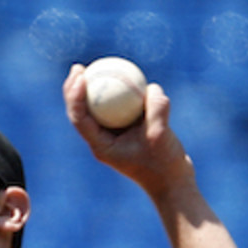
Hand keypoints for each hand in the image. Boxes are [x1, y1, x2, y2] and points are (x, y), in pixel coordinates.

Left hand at [62, 63, 194, 200]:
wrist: (173, 182)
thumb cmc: (164, 165)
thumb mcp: (161, 137)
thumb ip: (156, 112)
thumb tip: (151, 88)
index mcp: (101, 145)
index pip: (80, 118)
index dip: (74, 96)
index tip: (79, 76)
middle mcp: (104, 140)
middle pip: (82, 111)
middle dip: (75, 88)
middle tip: (78, 67)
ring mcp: (116, 135)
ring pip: (100, 108)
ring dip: (96, 88)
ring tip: (96, 65)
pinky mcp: (129, 131)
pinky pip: (121, 107)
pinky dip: (123, 92)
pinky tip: (127, 74)